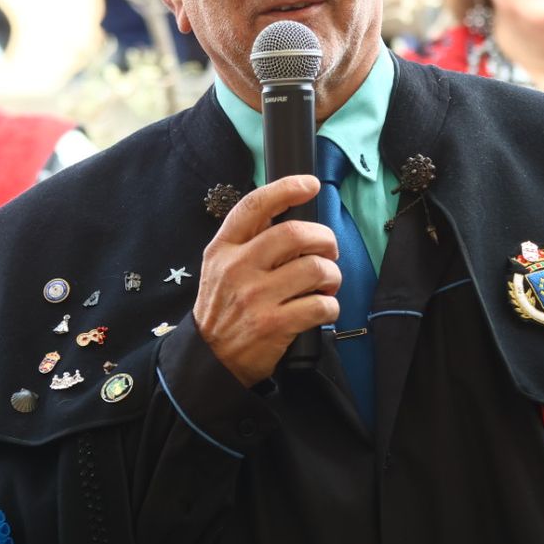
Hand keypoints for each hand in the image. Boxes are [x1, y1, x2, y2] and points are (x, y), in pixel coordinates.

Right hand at [193, 175, 341, 386]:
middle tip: (329, 250)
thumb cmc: (224, 307)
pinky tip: (322, 308)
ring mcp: (255, 297)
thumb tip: (292, 217)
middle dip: (325, 239)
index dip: (286, 189)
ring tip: (327, 283)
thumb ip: (248, 241)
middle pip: (296, 234)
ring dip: (333, 275)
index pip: (254, 206)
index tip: (309, 185)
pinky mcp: (274, 325)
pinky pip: (321, 305)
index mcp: (224, 248)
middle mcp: (237, 268)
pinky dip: (331, 306)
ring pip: (316, 269)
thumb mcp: (220, 267)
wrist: (210, 357)